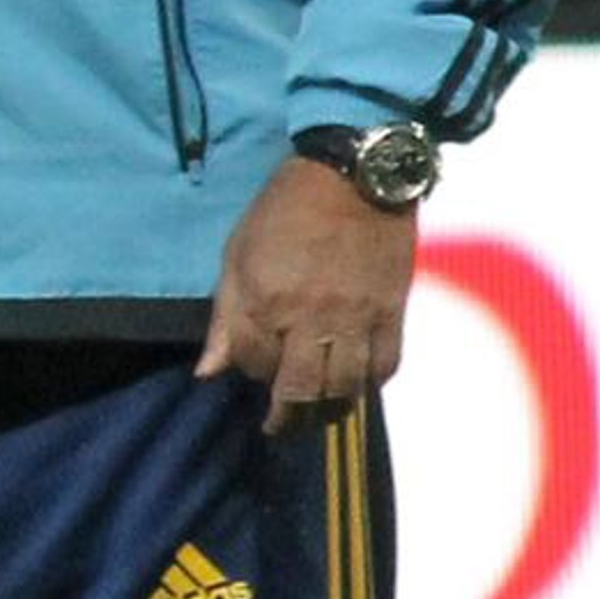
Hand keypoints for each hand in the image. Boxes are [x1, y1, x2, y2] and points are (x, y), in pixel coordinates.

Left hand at [196, 156, 416, 440]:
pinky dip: (370, 383)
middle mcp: (310, 319)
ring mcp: (355, 318)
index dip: (251, 373)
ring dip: (329, 408)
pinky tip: (358, 383)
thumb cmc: (285, 209)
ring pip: (344, 388)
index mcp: (267, 302)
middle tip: (283, 425)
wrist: (354, 173)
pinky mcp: (391, 312)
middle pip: (301, 391)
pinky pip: (384, 366)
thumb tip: (208, 372)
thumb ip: (224, 317)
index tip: (254, 369)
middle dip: (289, 417)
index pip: (256, 365)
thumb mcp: (238, 253)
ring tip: (319, 411)